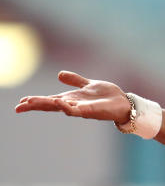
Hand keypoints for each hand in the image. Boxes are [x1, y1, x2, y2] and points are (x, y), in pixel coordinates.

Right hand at [14, 71, 130, 122]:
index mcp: (72, 99)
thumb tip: (59, 74)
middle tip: (19, 107)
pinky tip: (60, 103)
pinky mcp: (91, 111)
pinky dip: (67, 107)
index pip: (50, 100)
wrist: (124, 103)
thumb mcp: (88, 84)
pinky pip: (77, 110)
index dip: (36, 101)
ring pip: (61, 108)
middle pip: (51, 105)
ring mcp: (82, 109)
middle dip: (36, 105)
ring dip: (48, 105)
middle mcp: (74, 105)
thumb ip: (75, 80)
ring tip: (33, 102)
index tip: (21, 101)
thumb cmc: (107, 96)